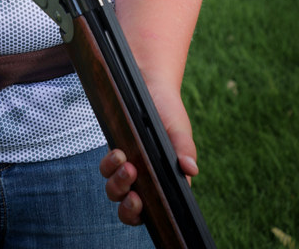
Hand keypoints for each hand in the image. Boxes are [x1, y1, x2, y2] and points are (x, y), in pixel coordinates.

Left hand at [98, 85, 198, 225]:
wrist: (149, 84)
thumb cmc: (169, 110)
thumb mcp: (179, 128)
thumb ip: (184, 148)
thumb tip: (191, 169)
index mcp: (166, 180)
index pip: (157, 209)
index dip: (147, 214)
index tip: (142, 202)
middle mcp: (146, 179)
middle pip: (131, 207)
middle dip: (128, 207)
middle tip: (133, 194)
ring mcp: (130, 167)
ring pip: (116, 191)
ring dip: (117, 184)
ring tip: (124, 163)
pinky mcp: (116, 154)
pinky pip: (107, 169)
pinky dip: (109, 166)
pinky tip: (118, 153)